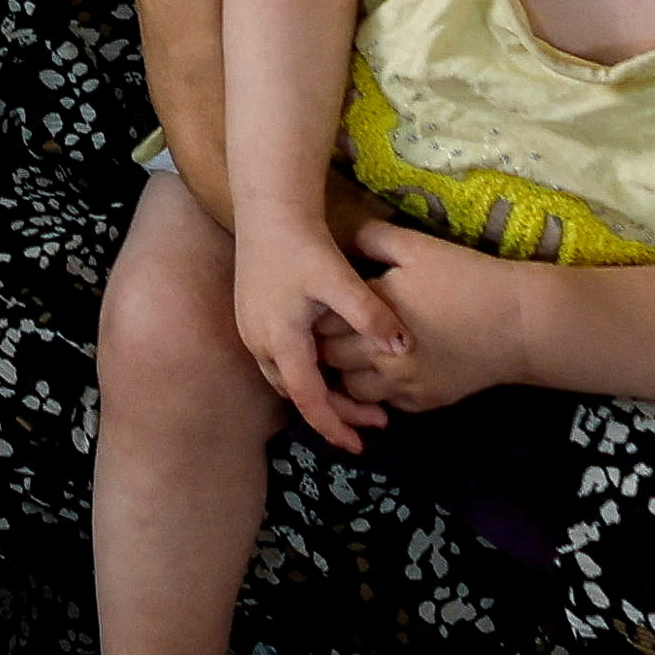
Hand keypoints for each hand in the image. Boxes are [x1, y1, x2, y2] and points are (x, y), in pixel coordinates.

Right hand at [232, 211, 410, 451]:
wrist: (268, 209)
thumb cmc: (302, 244)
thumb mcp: (339, 279)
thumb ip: (370, 315)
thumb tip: (403, 348)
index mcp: (281, 341)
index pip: (309, 400)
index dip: (335, 426)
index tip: (361, 446)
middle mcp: (260, 343)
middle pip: (297, 394)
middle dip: (334, 412)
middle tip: (374, 420)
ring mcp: (251, 331)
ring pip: (287, 378)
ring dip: (319, 392)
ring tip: (356, 396)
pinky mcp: (253, 318)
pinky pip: (280, 361)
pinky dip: (306, 372)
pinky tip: (330, 363)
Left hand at [310, 217, 525, 417]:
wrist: (519, 324)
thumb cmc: (467, 279)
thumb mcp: (418, 247)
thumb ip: (375, 239)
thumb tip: (345, 240)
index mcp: (372, 313)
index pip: (321, 321)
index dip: (314, 313)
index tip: (313, 304)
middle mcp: (379, 356)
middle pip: (329, 358)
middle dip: (323, 345)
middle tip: (326, 330)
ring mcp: (402, 385)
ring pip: (351, 389)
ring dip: (346, 373)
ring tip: (352, 354)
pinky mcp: (424, 402)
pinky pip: (386, 405)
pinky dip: (379, 392)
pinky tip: (386, 373)